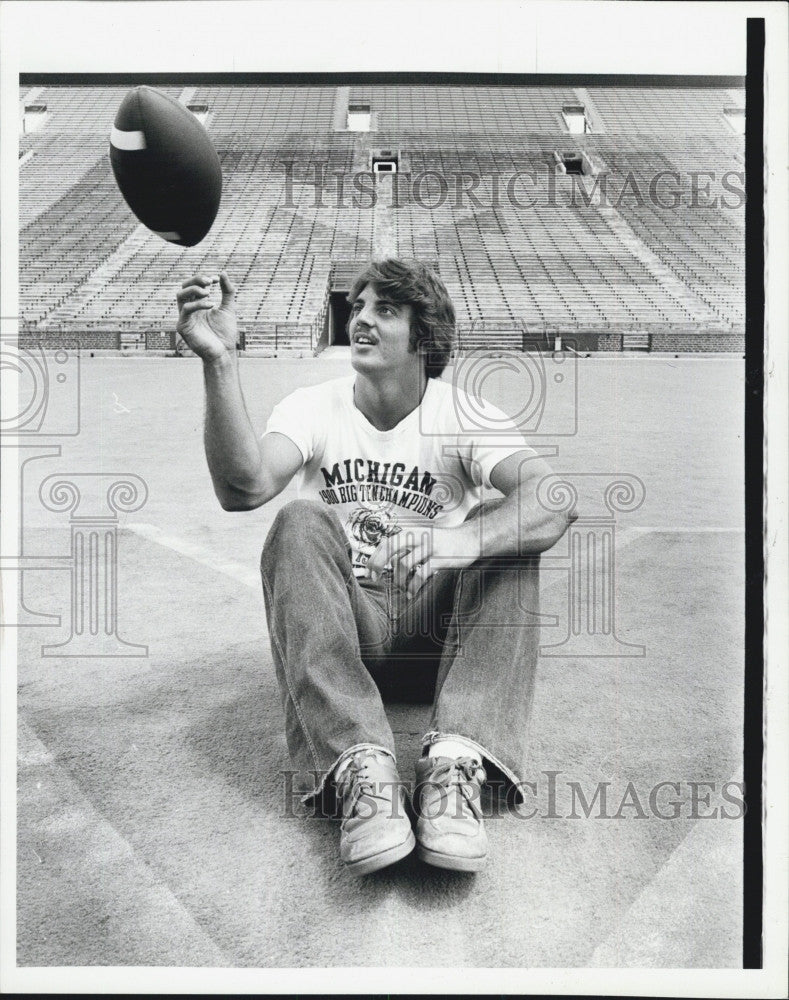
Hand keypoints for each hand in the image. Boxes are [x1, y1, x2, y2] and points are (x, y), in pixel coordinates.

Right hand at [176, 271, 237, 361]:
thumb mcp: (228, 308)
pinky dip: (198, 304)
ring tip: (208, 292)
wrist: (224, 352)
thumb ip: (227, 292)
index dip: (202, 279)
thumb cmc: (225, 333)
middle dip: (196, 280)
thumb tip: (222, 273)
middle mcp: (189, 310)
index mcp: (198, 305)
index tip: (216, 279)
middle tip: (210, 281)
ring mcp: (185, 318)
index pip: (194, 286)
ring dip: (194, 290)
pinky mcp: (183, 326)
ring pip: (180, 296)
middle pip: (184, 287)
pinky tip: (211, 304)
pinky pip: (186, 310)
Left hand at [367, 524, 481, 598]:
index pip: (387, 542)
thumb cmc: (443, 542)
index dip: (375, 556)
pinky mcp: (440, 559)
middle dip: (378, 563)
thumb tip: (388, 562)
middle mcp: (419, 536)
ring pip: (404, 564)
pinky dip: (412, 586)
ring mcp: (430, 547)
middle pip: (391, 547)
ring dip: (399, 580)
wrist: (471, 539)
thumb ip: (407, 548)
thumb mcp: (423, 540)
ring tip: (402, 589)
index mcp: (413, 532)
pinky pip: (420, 574)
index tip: (369, 571)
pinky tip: (411, 593)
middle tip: (375, 579)